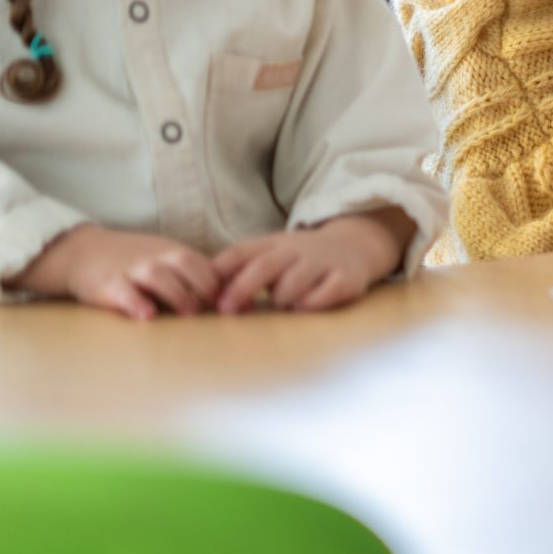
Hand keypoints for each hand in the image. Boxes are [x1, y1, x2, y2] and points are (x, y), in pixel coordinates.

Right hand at [10, 225, 222, 318]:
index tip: (237, 301)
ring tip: (189, 311)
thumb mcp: (166, 260)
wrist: (83, 251)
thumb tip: (238, 300)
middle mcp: (154, 258)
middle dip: (203, 283)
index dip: (221, 282)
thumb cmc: (136, 262)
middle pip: (184, 263)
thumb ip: (196, 277)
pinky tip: (147, 315)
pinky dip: (135, 303)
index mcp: (173, 253)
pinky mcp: (107, 284)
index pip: (203, 263)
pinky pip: (123, 292)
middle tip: (217, 306)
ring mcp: (131, 270)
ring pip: (156, 275)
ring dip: (176, 293)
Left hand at [211, 209, 414, 313]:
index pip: (241, 253)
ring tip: (280, 305)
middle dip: (242, 287)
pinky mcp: (346, 279)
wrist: (354, 246)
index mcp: (273, 244)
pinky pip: (326, 293)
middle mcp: (296, 251)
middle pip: (265, 265)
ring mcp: (322, 263)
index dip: (222, 273)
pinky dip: (313, 302)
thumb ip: (238, 268)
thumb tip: (197, 293)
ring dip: (281, 298)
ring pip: (294, 282)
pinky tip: (306, 306)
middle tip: (227, 309)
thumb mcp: (269, 253)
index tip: (207, 296)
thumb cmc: (299, 258)